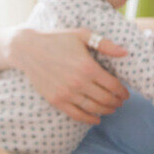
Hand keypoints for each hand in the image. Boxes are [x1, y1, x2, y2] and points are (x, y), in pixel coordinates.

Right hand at [8, 28, 128, 123]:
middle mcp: (79, 82)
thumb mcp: (82, 35)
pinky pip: (76, 115)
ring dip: (106, 111)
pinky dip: (89, 119)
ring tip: (111, 109)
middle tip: (120, 102)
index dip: (122, 92)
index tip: (126, 93)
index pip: (113, 85)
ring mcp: (66, 93)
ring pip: (94, 108)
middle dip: (117, 102)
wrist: (28, 49)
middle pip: (106, 99)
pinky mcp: (56, 100)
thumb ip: (105, 44)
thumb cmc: (57, 39)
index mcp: (88, 67)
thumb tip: (125, 52)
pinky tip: (97, 119)